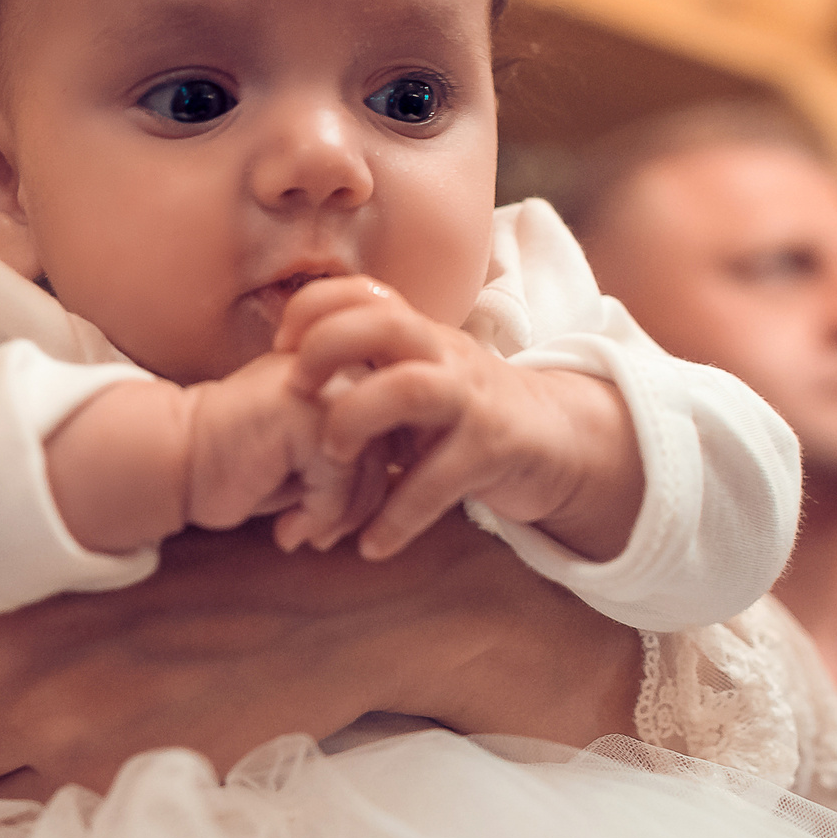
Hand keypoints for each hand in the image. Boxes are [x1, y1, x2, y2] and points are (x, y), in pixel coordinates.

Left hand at [0, 515, 639, 799]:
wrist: (346, 613)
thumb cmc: (239, 556)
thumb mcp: (128, 535)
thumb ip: (42, 566)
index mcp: (19, 588)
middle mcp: (21, 667)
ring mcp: (66, 736)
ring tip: (0, 734)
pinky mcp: (117, 784)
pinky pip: (20, 811)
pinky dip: (18, 793)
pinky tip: (51, 759)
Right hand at [184, 353, 389, 551]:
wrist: (178, 461)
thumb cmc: (244, 465)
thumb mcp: (313, 458)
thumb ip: (362, 456)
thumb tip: (411, 482)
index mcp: (344, 366)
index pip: (396, 429)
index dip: (374, 483)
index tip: (336, 517)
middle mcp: (339, 364)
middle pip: (390, 447)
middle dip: (363, 504)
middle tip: (325, 536)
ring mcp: (322, 381)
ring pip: (370, 466)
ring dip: (341, 516)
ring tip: (305, 535)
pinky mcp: (304, 409)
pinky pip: (339, 478)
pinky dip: (319, 516)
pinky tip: (287, 532)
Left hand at [276, 279, 643, 563]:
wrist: (556, 439)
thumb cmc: (464, 413)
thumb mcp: (418, 378)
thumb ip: (367, 372)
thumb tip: (284, 379)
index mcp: (419, 335)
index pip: (364, 292)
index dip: (315, 307)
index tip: (280, 343)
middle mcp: (444, 355)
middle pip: (385, 322)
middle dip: (328, 347)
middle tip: (295, 389)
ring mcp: (471, 399)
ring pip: (410, 388)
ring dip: (357, 420)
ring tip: (332, 459)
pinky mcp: (493, 448)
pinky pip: (440, 480)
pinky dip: (399, 517)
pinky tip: (371, 545)